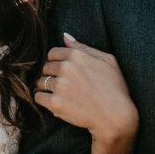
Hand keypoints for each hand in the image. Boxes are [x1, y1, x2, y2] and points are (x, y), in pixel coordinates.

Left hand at [34, 36, 136, 153]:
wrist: (116, 117)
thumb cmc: (115, 88)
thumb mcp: (107, 61)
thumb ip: (84, 47)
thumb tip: (65, 36)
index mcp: (76, 55)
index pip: (52, 53)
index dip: (56, 62)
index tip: (63, 72)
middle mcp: (66, 68)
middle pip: (45, 67)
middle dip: (51, 75)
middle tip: (62, 85)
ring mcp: (59, 85)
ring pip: (40, 82)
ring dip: (46, 88)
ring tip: (58, 95)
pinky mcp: (55, 103)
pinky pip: (38, 97)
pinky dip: (43, 100)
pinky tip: (53, 102)